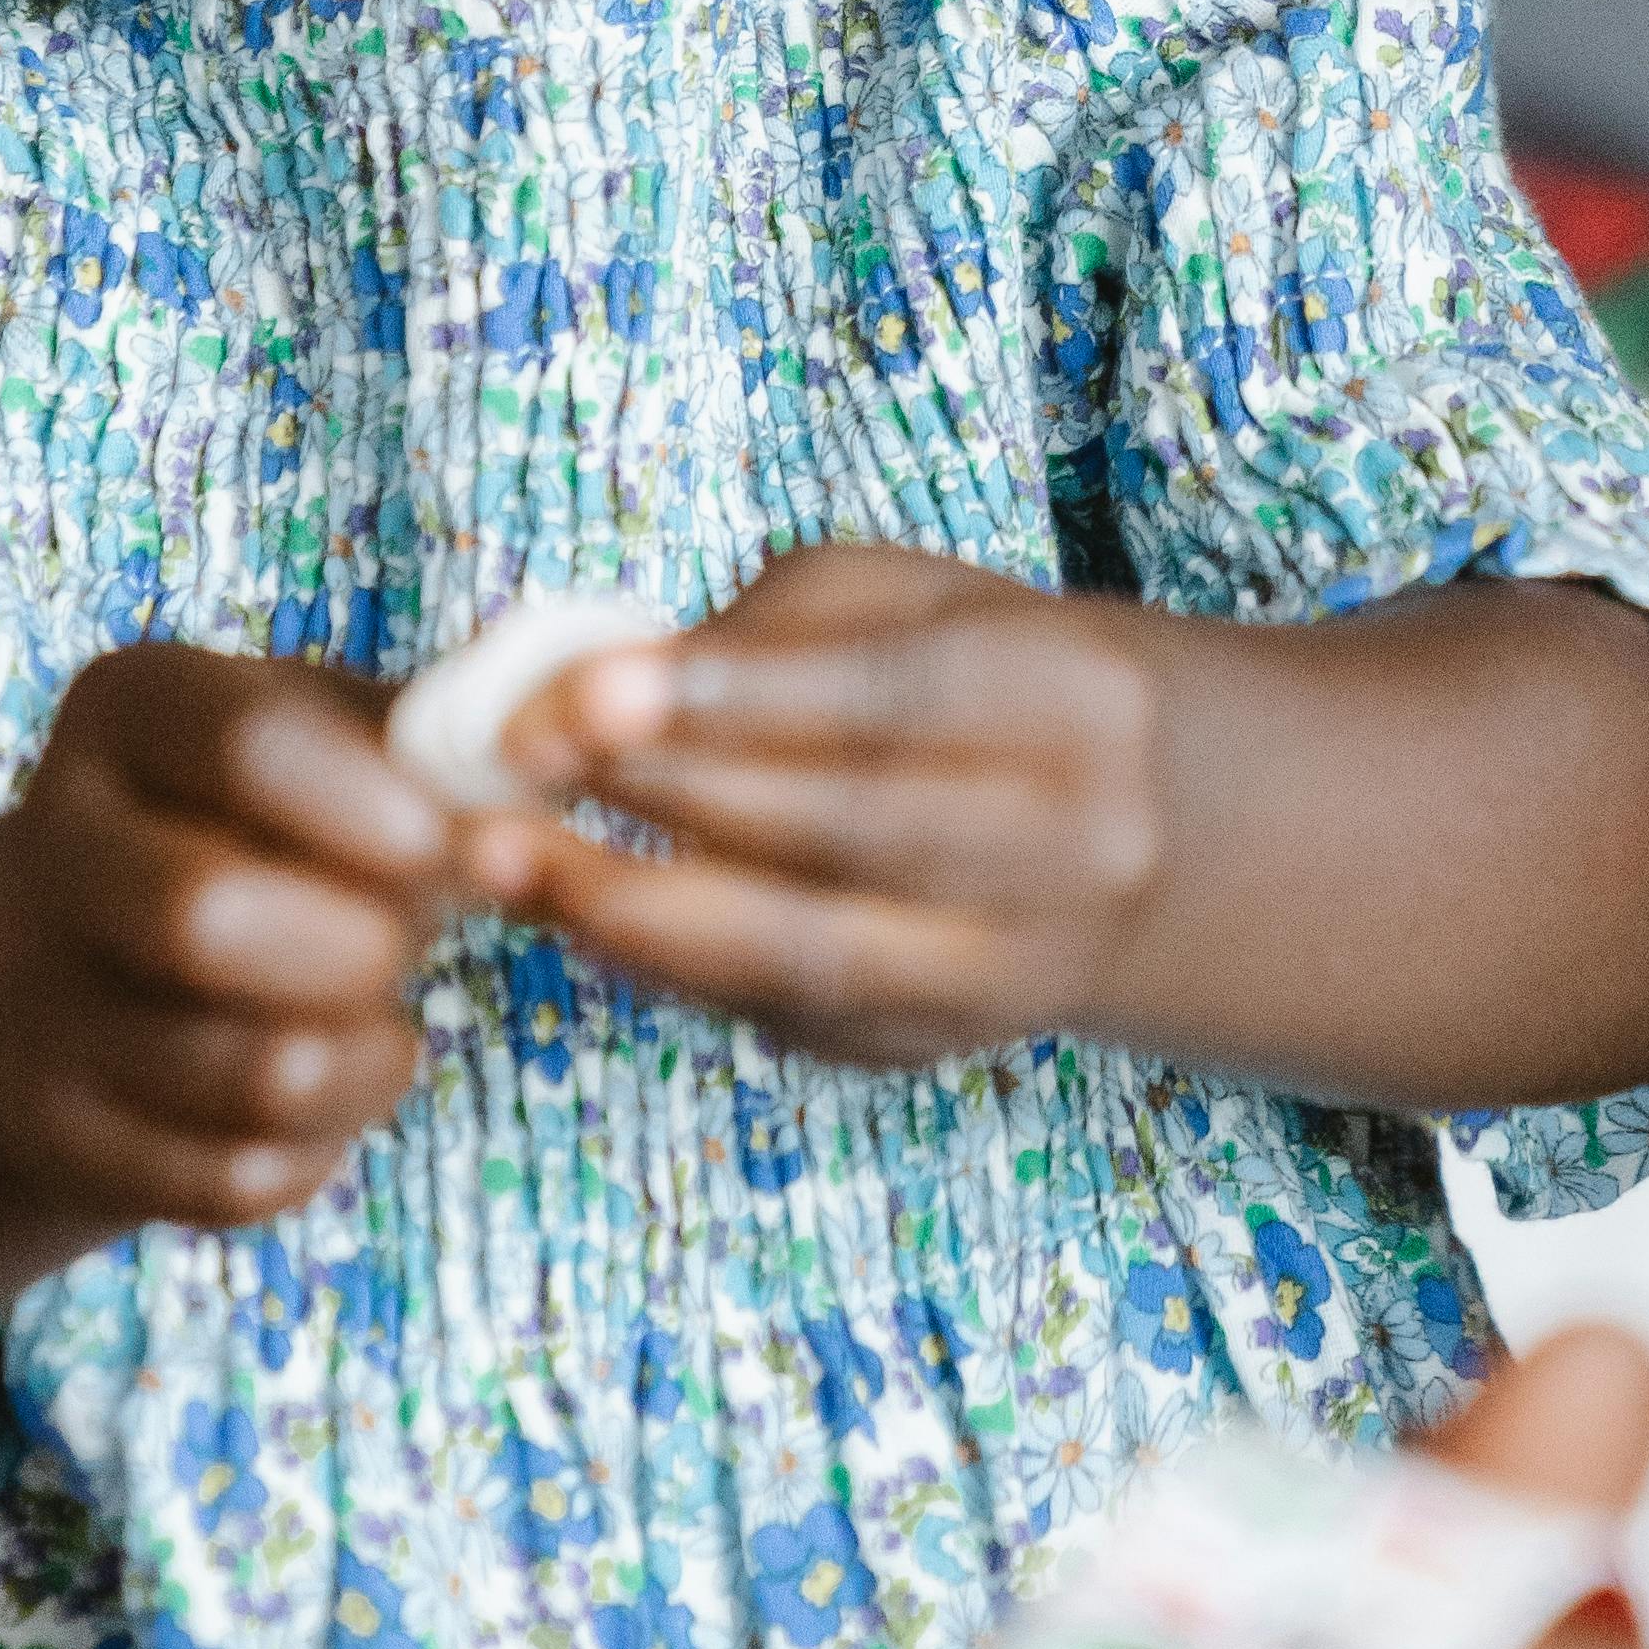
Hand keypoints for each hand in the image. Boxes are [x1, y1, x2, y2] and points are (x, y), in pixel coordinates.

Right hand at [0, 638, 462, 1229]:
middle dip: (356, 951)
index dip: (379, 808)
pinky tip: (323, 1091)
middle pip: (203, 917)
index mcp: (126, 707)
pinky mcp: (48, 1124)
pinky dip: (321, 1146)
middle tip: (400, 946)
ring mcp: (31, 993)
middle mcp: (48, 840)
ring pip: (249, 1072)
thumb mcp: (342, 737)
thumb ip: (441, 741)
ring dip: (367, 1060)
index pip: (251, 747)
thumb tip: (546, 765)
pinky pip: (234, 1178)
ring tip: (379, 1020)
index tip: (448, 844)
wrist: (116, 943)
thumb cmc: (282, 818)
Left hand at [485, 544, 1166, 1064]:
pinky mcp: (945, 1043)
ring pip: (810, 956)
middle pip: (847, 832)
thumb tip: (586, 685)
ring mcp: (1014, 968)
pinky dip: (669, 969)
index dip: (732, 699)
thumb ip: (771, 631)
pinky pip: (791, 1017)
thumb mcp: (911, 604)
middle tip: (509, 764)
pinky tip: (574, 916)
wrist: (1148, 833)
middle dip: (663, 799)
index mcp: (1072, 700)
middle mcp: (1072, 848)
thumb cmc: (984, 679)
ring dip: (636, 912)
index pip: (891, 700)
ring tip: (500, 858)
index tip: (585, 695)